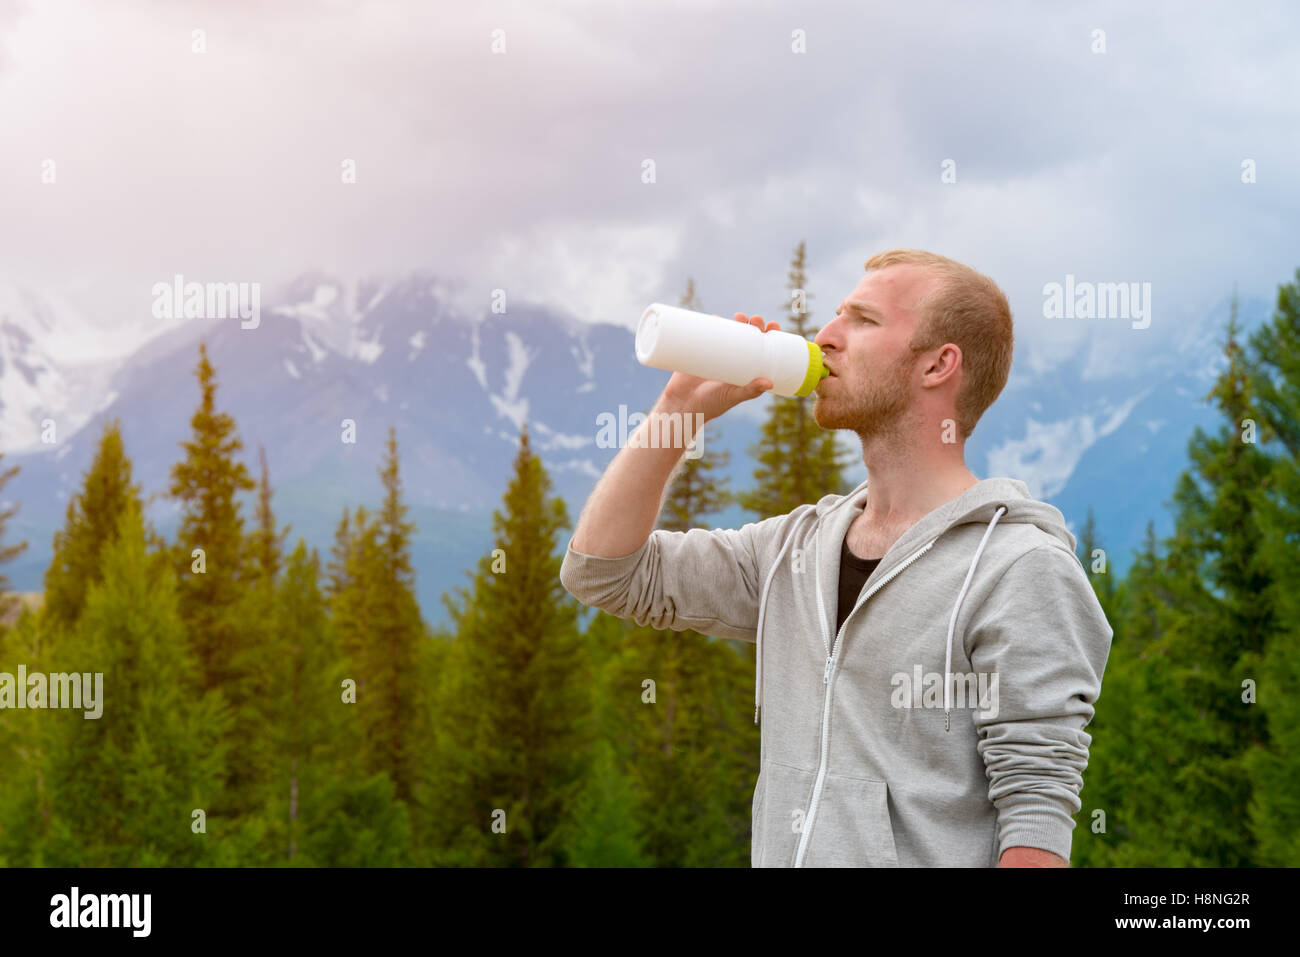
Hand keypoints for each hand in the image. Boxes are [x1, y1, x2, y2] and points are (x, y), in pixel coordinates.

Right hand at [657, 313, 780, 422]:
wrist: (681, 406)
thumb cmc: (710, 405)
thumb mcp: (732, 397)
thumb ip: (749, 391)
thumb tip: (769, 383)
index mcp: (745, 370)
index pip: (761, 349)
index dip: (768, 336)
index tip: (773, 326)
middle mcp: (732, 360)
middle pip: (747, 336)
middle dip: (753, 324)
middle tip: (755, 320)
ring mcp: (715, 355)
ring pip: (729, 332)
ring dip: (736, 321)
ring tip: (739, 317)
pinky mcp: (698, 352)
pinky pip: (707, 334)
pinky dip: (712, 323)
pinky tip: (717, 317)